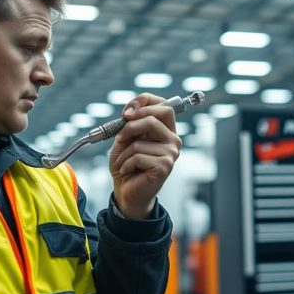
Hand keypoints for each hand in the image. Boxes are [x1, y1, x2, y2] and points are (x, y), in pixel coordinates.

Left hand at [109, 93, 181, 219]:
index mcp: (166, 130)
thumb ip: (130, 125)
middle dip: (130, 126)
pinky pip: (138, 156)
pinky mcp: (165, 166)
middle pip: (153, 118)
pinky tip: (127, 170)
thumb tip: (130, 115)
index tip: (127, 112)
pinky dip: (125, 163)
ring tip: (123, 162)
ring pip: (140, 141)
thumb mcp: (125, 140)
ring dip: (123, 152)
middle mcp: (173, 140)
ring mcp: (171, 153)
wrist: (127, 192)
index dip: (144, 102)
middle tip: (120, 137)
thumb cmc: (127, 164)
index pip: (164, 105)